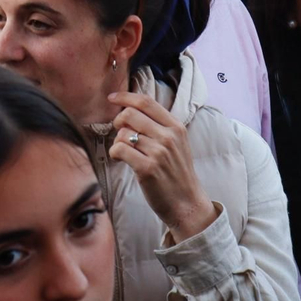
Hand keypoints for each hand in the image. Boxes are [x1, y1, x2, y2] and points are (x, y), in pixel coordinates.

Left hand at [108, 91, 217, 242]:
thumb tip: (131, 108)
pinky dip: (115, 153)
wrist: (187, 203)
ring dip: (118, 141)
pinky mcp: (147, 168)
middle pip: (130, 114)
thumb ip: (159, 125)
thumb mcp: (177, 143)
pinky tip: (121, 159)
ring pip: (122, 133)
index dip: (125, 97)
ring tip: (126, 152)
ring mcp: (158, 152)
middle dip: (118, 121)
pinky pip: (119, 149)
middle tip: (119, 132)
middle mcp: (168, 136)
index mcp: (176, 127)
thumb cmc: (177, 173)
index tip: (112, 98)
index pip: (146, 101)